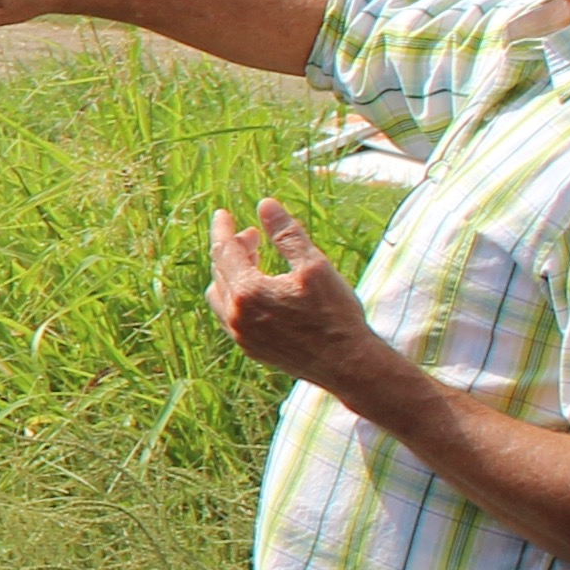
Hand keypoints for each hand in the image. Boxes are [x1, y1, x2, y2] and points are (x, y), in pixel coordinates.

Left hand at [206, 199, 375, 388]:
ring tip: (255, 262)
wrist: (348, 364)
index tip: (223, 214)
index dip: (223, 230)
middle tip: (254, 237)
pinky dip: (236, 297)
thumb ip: (286, 235)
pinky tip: (258, 292)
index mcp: (249, 293)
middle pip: (221, 272)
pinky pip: (230, 317)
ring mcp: (242, 336)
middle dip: (233, 249)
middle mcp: (236, 316)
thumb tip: (265, 205)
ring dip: (231, 274)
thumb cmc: (335, 314)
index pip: (224, 251)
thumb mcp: (314, 266)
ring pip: (220, 296)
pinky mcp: (252, 349)